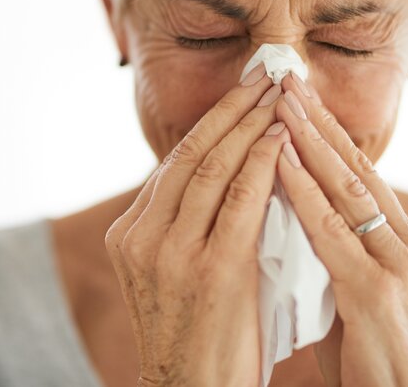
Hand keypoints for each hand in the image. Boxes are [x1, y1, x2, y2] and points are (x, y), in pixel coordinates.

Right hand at [105, 63, 287, 386]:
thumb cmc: (193, 331)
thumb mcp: (167, 272)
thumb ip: (180, 224)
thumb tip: (214, 173)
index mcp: (128, 234)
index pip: (172, 165)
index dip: (208, 124)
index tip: (237, 95)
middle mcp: (142, 237)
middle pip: (189, 155)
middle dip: (229, 109)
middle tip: (261, 76)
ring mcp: (172, 253)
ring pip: (212, 168)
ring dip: (249, 125)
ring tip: (276, 95)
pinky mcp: (210, 270)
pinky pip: (239, 200)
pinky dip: (261, 162)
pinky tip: (279, 137)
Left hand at [274, 72, 407, 386]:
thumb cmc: (368, 354)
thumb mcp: (349, 289)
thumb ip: (331, 248)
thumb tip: (292, 212)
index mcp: (396, 240)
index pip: (356, 171)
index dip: (324, 131)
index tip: (295, 96)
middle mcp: (403, 242)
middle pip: (355, 165)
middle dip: (317, 118)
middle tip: (285, 77)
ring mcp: (395, 264)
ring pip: (347, 185)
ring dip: (309, 139)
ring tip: (280, 100)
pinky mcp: (376, 291)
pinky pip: (333, 229)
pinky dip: (305, 189)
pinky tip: (280, 158)